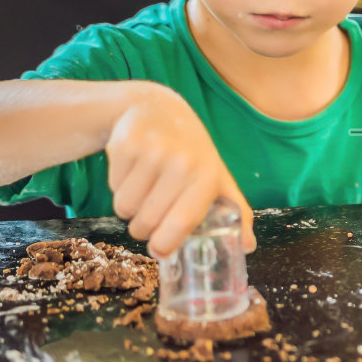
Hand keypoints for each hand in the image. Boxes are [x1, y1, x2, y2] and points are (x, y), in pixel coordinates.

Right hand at [104, 85, 253, 258]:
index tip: (159, 251)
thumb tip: (248, 247)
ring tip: (143, 189)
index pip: (181, 223)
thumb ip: (237, 212)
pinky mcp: (126, 144)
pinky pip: (113, 187)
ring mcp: (152, 151)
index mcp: (207, 176)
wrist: (160, 109)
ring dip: (128, 208)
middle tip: (148, 216)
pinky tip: (133, 170)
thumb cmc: (192, 152)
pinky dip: (118, 186)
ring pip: (124, 207)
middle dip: (142, 229)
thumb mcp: (218, 177)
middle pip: (147, 221)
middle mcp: (181, 163)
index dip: (165, 245)